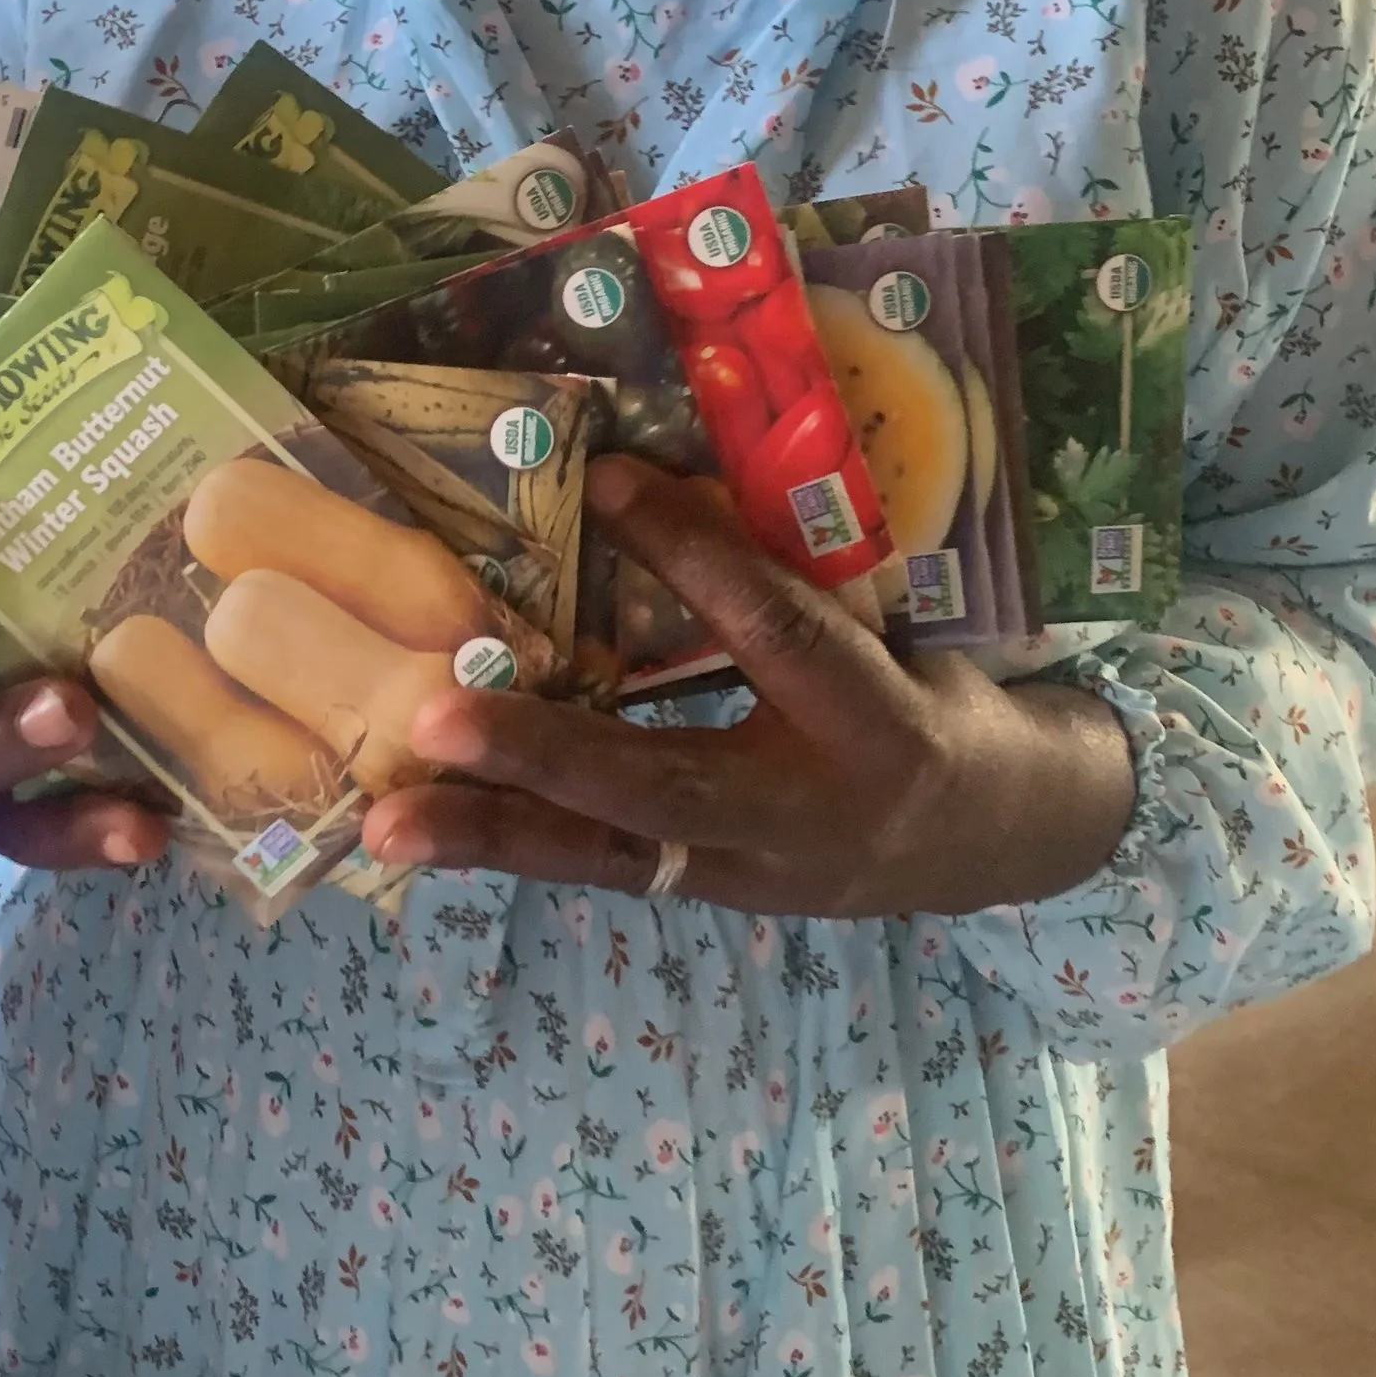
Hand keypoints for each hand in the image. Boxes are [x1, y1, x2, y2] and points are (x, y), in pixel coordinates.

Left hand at [363, 458, 1138, 918]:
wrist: (993, 834)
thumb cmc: (922, 697)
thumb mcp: (883, 627)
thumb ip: (779, 580)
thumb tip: (635, 481)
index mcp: (873, 715)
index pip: (771, 628)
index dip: (687, 551)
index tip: (597, 479)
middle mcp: (809, 811)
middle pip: (662, 782)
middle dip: (542, 754)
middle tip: (432, 722)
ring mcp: (754, 874)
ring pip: (608, 857)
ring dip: (491, 836)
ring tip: (382, 828)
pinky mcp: (710, 897)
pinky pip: (600, 871)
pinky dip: (511, 848)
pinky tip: (416, 836)